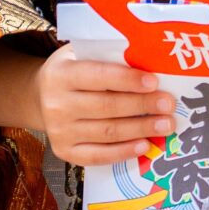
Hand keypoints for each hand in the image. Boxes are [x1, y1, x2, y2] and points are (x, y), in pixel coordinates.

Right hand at [36, 42, 174, 164]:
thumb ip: (108, 56)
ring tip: (165, 125)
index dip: (127, 80)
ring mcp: (59, 130)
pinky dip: (123, 152)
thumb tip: (150, 63)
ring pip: (106, 132)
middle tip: (168, 105)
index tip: (154, 82)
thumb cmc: (73, 70)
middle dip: (141, 105)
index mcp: (61, 74)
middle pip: (106, 106)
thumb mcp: (82, 54)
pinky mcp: (64, 151)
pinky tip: (144, 145)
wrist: (41, 96)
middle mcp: (56, 104)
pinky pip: (97, 155)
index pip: (98, 76)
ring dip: (140, 129)